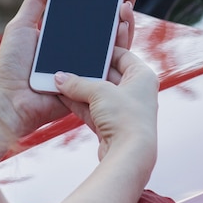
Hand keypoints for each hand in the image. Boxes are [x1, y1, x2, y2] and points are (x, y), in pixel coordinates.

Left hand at [0, 0, 140, 138]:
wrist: (11, 100)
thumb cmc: (12, 65)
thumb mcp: (22, 25)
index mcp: (65, 32)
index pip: (90, 7)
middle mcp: (81, 46)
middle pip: (108, 18)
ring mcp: (89, 62)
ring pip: (115, 37)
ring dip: (125, 15)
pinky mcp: (95, 79)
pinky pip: (113, 59)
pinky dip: (121, 39)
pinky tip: (123, 22)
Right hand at [53, 47, 158, 161]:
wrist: (129, 155)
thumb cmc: (125, 118)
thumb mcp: (99, 92)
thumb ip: (78, 83)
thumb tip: (59, 78)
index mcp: (143, 76)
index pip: (122, 55)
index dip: (103, 51)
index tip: (86, 48)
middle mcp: (136, 91)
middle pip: (108, 75)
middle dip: (87, 72)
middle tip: (68, 64)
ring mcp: (124, 110)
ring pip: (98, 94)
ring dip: (79, 89)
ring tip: (59, 80)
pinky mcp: (112, 125)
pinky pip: (92, 109)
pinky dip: (78, 103)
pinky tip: (62, 96)